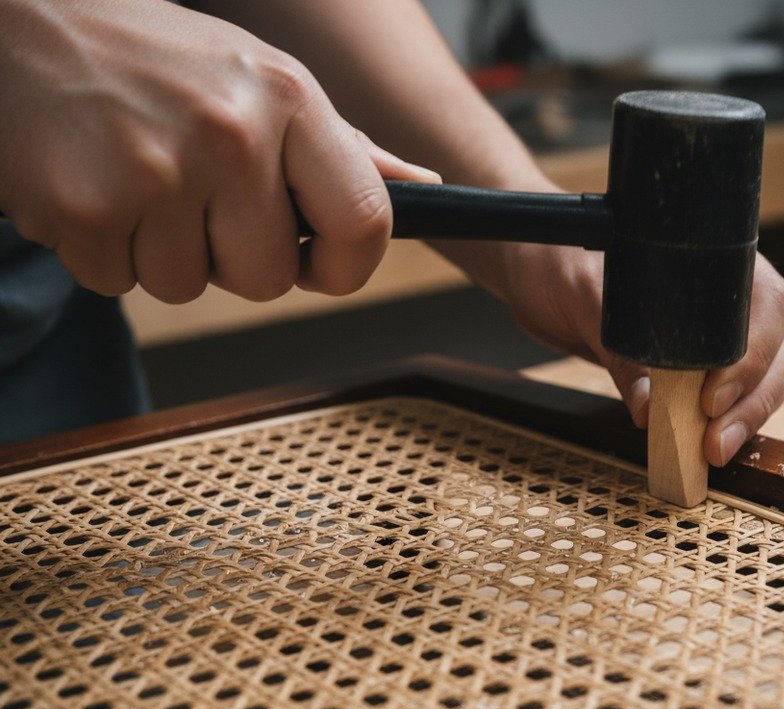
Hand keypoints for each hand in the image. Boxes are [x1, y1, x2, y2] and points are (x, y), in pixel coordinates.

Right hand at [0, 0, 438, 302]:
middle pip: (268, 280)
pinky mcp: (83, 206)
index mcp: (290, 99)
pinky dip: (102, 250)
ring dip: (161, 252)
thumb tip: (422, 189)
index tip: (320, 266)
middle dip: (231, 257)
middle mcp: (232, 134)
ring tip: (136, 178)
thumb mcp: (263, 80)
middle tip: (194, 196)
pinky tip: (93, 183)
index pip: (365, 222)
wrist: (20, 22)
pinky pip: (117, 282)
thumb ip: (344, 148)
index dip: (347, 266)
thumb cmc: (158, 59)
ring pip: (187, 287)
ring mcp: (155, 171)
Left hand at [500, 243, 783, 466]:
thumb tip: (648, 407)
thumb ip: (618, 349)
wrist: (536, 270)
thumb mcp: (584, 298)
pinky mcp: (702, 357)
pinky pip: (739, 389)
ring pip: (770, 372)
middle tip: (715, 442)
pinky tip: (713, 442)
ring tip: (715, 450)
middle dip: (755, 399)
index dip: (752, 356)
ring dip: (750, 415)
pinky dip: (733, 418)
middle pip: (779, 346)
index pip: (765, 306)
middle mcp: (731, 290)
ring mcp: (723, 325)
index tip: (714, 397)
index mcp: (715, 257)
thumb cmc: (560, 261)